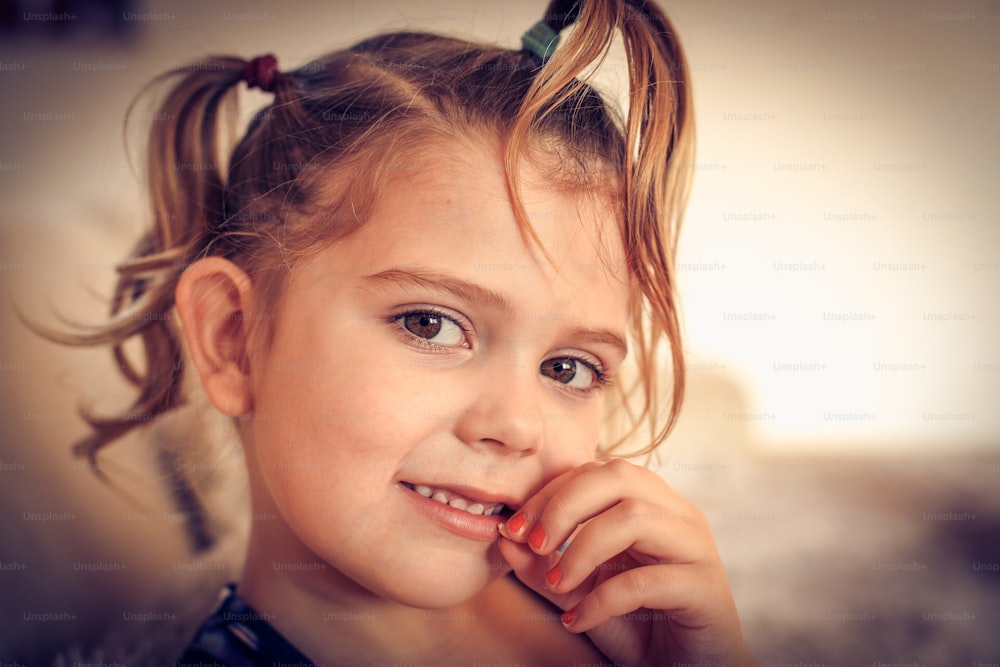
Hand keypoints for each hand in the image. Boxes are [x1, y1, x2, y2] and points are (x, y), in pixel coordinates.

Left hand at [497, 459, 754, 666]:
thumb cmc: (638, 626)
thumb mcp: (580, 592)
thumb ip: (545, 567)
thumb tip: (504, 539)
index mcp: (650, 504)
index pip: (595, 472)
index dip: (549, 493)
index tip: (513, 529)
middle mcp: (678, 515)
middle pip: (619, 476)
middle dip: (566, 506)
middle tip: (535, 544)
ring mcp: (696, 547)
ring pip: (635, 517)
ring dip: (583, 549)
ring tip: (558, 585)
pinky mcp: (705, 587)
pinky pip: (647, 580)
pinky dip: (603, 599)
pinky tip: (578, 620)